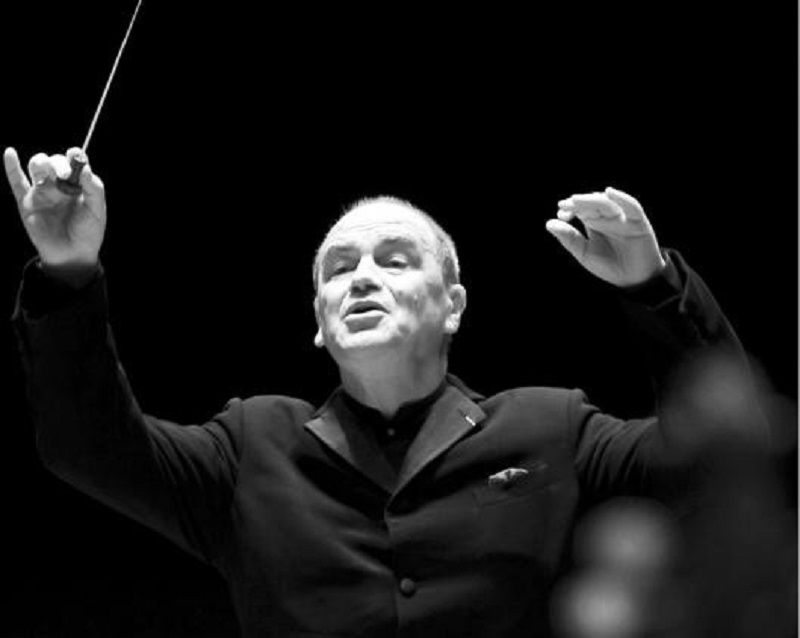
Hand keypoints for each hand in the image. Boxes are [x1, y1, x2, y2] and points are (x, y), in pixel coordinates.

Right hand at [4, 147, 105, 267]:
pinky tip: (10, 153)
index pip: (74, 161)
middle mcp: (59, 184)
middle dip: (58, 163)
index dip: (74, 155)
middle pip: (54, 161)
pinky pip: (16, 182)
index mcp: (78, 184)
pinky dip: (11, 166)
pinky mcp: (26, 202)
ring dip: (41, 163)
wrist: (72, 255)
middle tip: (64, 175)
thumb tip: (84, 167)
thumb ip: (94, 188)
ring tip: (48, 172)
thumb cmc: (87, 232)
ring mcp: (42, 191)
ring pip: (37, 166)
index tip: (75, 157)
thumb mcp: (97, 210)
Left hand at [545, 186, 665, 286]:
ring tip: (578, 200)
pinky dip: (622, 198)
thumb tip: (549, 223)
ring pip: (608, 203)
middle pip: (593, 203)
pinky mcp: (638, 221)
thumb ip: (569, 238)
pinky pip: (631, 206)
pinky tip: (610, 193)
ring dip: (593, 199)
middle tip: (567, 204)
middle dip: (580, 202)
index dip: (570, 209)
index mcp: (593, 222)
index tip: (561, 214)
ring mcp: (623, 218)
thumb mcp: (584, 253)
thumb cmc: (609, 266)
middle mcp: (607, 217)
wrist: (633, 280)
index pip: (580, 209)